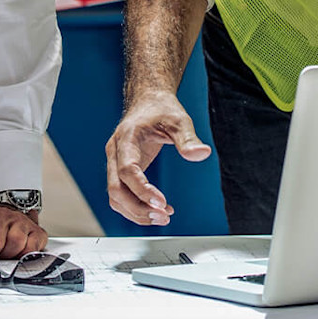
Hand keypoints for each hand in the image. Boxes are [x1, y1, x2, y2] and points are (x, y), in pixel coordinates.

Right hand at [105, 90, 211, 226]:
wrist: (148, 100)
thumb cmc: (161, 108)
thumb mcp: (178, 120)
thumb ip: (188, 138)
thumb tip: (202, 153)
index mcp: (126, 139)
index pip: (126, 170)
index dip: (141, 190)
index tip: (161, 202)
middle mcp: (115, 152)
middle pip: (116, 189)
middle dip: (138, 208)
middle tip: (163, 217)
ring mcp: (115, 162)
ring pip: (115, 197)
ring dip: (136, 212)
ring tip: (163, 218)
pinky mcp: (121, 170)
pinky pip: (121, 195)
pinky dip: (135, 207)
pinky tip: (157, 209)